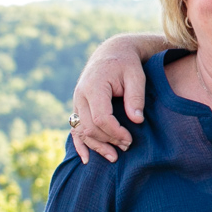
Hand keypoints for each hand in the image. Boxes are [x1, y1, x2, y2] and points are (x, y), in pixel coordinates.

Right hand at [70, 35, 156, 163]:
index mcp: (94, 86)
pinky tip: (86, 158)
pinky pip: (74, 128)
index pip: (100, 118)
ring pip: (80, 130)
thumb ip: (136, 97)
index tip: (130, 139)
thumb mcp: (136, 76)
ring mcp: (77, 101)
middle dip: (108, 141)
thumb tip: (137, 121)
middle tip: (127, 147)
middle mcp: (80, 95)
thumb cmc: (127, 64)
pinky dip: (80, 143)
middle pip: (89, 127)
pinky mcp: (78, 106)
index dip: (115, 132)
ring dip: (96, 146)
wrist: (112, 52)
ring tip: (114, 157)